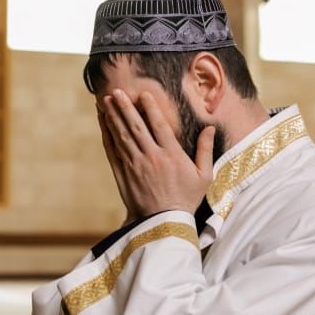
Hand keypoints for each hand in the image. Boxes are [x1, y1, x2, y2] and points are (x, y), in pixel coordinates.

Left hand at [102, 90, 214, 217]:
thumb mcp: (204, 176)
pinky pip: (113, 149)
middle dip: (125, 107)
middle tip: (117, 91)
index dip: (150, 108)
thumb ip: (205, 150)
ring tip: (106, 100)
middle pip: (136, 126)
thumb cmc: (186, 199)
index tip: (143, 94)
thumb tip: (210, 127)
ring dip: (113, 116)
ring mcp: (135, 165)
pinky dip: (107, 134)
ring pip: (122, 135)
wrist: (162, 223)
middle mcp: (151, 157)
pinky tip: (103, 121)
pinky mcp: (123, 173)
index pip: (159, 126)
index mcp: (172, 155)